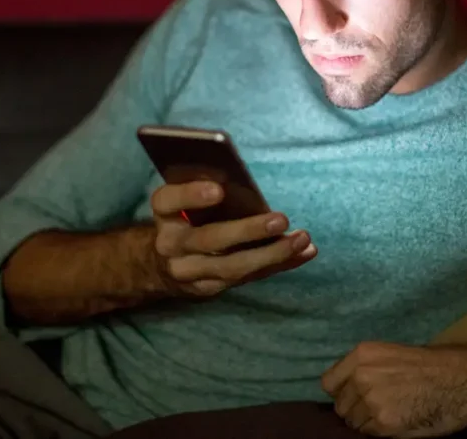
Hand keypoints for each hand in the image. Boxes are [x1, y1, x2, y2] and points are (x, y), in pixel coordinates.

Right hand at [150, 180, 317, 296]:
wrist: (163, 265)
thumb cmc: (185, 218)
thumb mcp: (183, 201)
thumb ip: (204, 188)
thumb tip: (240, 176)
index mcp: (163, 213)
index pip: (168, 201)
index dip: (191, 195)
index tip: (219, 189)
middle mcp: (171, 244)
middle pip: (209, 239)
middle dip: (247, 231)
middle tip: (280, 219)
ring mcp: (189, 272)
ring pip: (232, 267)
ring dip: (272, 254)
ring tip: (301, 239)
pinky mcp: (209, 289)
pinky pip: (248, 277)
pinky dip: (279, 264)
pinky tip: (304, 251)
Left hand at [322, 342, 466, 436]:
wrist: (462, 380)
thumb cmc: (432, 366)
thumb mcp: (390, 355)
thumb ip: (366, 369)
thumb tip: (347, 389)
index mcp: (362, 354)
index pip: (328, 383)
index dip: (340, 393)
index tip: (351, 397)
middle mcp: (361, 376)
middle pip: (340, 407)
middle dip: (355, 410)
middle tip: (376, 409)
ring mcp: (371, 400)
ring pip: (353, 423)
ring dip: (367, 423)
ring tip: (389, 415)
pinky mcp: (384, 423)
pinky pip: (369, 434)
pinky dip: (380, 433)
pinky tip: (397, 422)